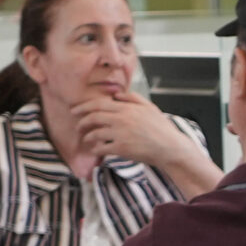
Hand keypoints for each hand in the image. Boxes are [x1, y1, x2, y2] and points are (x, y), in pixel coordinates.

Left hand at [72, 91, 194, 168]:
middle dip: (82, 122)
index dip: (83, 107)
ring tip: (87, 139)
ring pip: (96, 133)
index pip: (99, 104)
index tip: (75, 110)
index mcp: (127, 108)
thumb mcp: (149, 107)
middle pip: (94, 117)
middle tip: (78, 126)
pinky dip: (96, 149)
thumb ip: (132, 98)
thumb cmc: (161, 128)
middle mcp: (121, 119)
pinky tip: (95, 150)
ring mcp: (121, 134)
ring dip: (88, 137)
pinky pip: (102, 148)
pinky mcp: (122, 149)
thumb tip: (116, 95)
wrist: (170, 147)